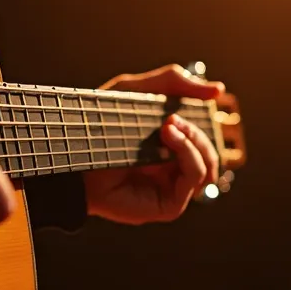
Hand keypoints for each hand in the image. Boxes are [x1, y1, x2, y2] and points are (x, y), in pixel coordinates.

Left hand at [83, 64, 223, 224]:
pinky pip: (194, 179)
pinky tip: (169, 138)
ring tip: (169, 126)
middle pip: (211, 154)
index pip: (205, 140)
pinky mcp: (166, 206)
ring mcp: (170, 190)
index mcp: (168, 149)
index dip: (204, 123)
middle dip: (199, 131)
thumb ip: (175, 83)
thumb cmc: (97, 123)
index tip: (195, 103)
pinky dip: (189, 155)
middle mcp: (172, 172)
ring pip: (209, 168)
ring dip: (197, 142)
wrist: (71, 149)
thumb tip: (219, 90)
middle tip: (172, 118)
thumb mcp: (137, 90)